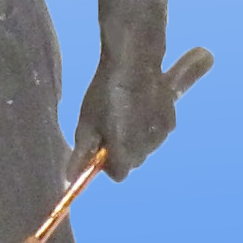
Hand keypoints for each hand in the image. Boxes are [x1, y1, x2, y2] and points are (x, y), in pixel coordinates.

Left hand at [73, 49, 175, 182]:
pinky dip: (149, 126)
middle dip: (121, 150)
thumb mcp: (86, 123)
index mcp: (126, 153)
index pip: (118, 175)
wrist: (135, 63)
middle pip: (132, 162)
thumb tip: (70, 178)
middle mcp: (147, 149)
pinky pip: (157, 132)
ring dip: (135, 138)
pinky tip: (139, 107)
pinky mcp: (172, 120)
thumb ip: (82, 154)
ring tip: (124, 113)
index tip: (99, 146)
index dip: (107, 163)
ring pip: (145, 147)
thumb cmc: (106, 94)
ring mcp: (162, 135)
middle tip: (108, 125)